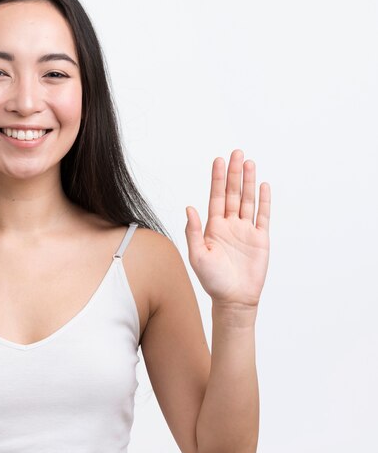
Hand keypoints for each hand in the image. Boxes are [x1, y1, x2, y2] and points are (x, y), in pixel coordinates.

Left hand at [185, 149, 270, 306]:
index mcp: (213, 227)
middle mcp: (229, 225)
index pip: (216, 197)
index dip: (218, 179)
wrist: (233, 299)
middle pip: (233, 194)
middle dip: (234, 173)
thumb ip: (193, 231)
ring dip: (249, 182)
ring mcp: (246, 231)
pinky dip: (264, 201)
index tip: (219, 161)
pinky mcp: (260, 239)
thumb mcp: (197, 255)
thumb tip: (189, 208)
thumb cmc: (212, 280)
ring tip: (250, 163)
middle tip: (237, 153)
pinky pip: (263, 216)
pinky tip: (264, 186)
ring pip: (248, 201)